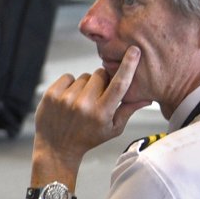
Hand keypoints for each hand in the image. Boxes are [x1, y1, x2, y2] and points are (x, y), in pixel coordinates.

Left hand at [32, 55, 142, 169]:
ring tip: (81, 103)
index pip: (119, 84)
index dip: (128, 66)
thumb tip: (148, 98)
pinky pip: (68, 76)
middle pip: (100, 74)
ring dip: (85, 86)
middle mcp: (84, 105)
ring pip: (85, 76)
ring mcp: (66, 99)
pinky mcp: (52, 94)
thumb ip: (128, 110)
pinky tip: (69, 99)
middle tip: (97, 97)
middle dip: (102, 81)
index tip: (133, 50)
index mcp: (102, 113)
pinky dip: (70, 85)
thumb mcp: (112, 129)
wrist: (56, 148)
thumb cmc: (88, 138)